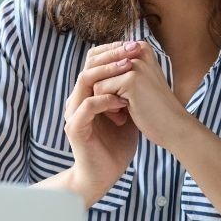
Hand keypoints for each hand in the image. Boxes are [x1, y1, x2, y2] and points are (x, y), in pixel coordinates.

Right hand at [63, 41, 141, 205]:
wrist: (103, 174)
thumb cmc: (116, 144)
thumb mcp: (127, 111)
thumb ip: (129, 91)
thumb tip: (146, 68)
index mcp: (87, 93)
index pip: (94, 61)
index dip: (113, 50)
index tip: (135, 45)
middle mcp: (77, 98)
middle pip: (88, 65)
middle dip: (112, 55)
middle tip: (132, 51)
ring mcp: (73, 112)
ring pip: (85, 80)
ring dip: (108, 72)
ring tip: (128, 69)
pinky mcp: (75, 127)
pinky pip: (88, 106)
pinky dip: (106, 100)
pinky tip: (123, 102)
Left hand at [92, 41, 192, 149]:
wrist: (173, 127)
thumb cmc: (153, 107)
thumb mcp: (136, 81)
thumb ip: (117, 67)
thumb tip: (90, 57)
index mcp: (140, 47)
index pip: (102, 59)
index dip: (105, 81)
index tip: (122, 96)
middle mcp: (138, 50)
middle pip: (97, 69)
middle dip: (103, 90)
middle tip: (120, 106)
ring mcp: (135, 64)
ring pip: (96, 79)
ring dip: (104, 100)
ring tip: (123, 110)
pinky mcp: (130, 79)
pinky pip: (99, 90)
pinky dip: (107, 107)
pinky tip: (123, 115)